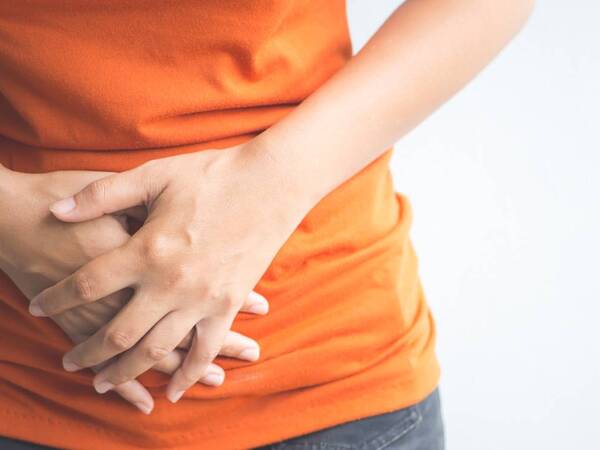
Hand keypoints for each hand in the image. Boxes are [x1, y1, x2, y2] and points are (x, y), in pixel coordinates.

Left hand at [30, 141, 307, 401]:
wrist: (271, 183)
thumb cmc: (212, 175)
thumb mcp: (155, 176)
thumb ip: (102, 195)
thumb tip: (56, 212)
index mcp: (148, 250)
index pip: (87, 285)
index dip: (56, 298)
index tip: (38, 307)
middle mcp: (171, 283)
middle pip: (117, 332)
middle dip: (88, 352)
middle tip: (70, 362)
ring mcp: (202, 299)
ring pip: (156, 349)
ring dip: (127, 371)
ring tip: (104, 382)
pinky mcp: (229, 304)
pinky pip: (205, 348)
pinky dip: (189, 374)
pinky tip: (172, 390)